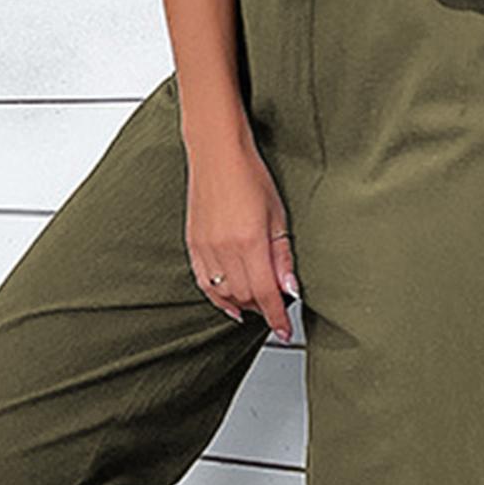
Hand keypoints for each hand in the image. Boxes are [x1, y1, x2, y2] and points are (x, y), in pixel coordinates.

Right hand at [184, 138, 299, 339]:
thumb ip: (282, 256)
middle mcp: (224, 249)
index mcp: (249, 242)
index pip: (265, 293)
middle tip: (277, 311)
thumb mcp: (278, 215)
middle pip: (244, 297)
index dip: (276, 317)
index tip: (284, 330)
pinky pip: (204, 282)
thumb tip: (290, 288)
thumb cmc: (250, 176)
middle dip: (262, 309)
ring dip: (242, 305)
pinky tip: (229, 303)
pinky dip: (218, 297)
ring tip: (257, 307)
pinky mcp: (193, 244)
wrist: (217, 153)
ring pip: (224, 293)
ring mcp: (205, 248)